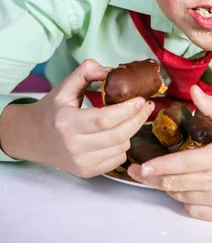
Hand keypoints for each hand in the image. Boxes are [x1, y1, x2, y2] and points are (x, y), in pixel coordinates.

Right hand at [0, 59, 153, 176]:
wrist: (33, 138)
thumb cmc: (52, 110)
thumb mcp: (65, 87)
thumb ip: (86, 71)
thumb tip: (111, 70)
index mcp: (67, 122)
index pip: (105, 119)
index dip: (127, 109)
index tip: (141, 99)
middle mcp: (73, 146)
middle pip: (118, 135)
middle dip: (138, 119)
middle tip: (146, 106)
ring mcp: (80, 162)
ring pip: (121, 147)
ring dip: (131, 131)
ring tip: (132, 117)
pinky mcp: (86, 172)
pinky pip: (117, 160)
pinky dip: (123, 145)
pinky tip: (120, 133)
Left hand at [128, 85, 211, 221]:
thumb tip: (194, 90)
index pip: (180, 164)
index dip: (157, 167)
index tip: (140, 166)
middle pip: (175, 182)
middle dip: (153, 179)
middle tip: (138, 173)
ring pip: (183, 196)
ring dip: (168, 188)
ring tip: (157, 179)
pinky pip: (196, 211)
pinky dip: (185, 202)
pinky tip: (183, 192)